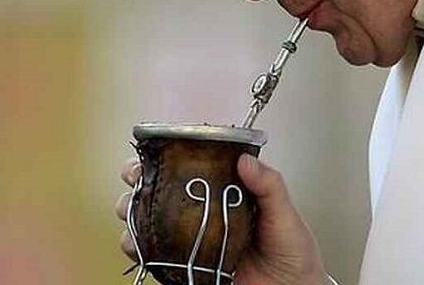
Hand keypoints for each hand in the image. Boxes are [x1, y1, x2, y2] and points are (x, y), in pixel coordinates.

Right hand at [113, 154, 327, 284]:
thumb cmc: (292, 252)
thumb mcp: (285, 214)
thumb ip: (269, 186)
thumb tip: (246, 161)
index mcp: (221, 191)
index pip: (184, 167)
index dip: (161, 159)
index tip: (149, 156)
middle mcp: (199, 213)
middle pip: (156, 191)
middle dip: (137, 184)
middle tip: (136, 184)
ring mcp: (189, 240)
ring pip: (146, 222)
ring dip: (131, 215)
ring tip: (131, 216)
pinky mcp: (184, 267)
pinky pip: (154, 258)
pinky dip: (138, 250)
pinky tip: (136, 246)